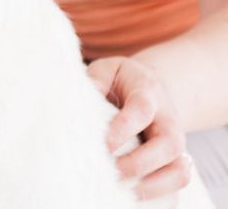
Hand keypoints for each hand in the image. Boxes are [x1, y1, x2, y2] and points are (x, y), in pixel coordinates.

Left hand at [87, 56, 190, 199]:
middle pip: (168, 145)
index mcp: (148, 92)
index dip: (123, 128)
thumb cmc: (121, 81)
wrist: (152, 87)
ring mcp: (176, 143)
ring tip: (120, 190)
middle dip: (137, 163)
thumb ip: (96, 79)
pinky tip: (133, 196)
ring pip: (180, 170)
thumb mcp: (108, 69)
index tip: (102, 144)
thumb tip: (86, 96)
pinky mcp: (176, 160)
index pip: (142, 109)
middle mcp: (168, 119)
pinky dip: (160, 194)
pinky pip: (178, 183)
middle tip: (108, 170)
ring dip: (152, 186)